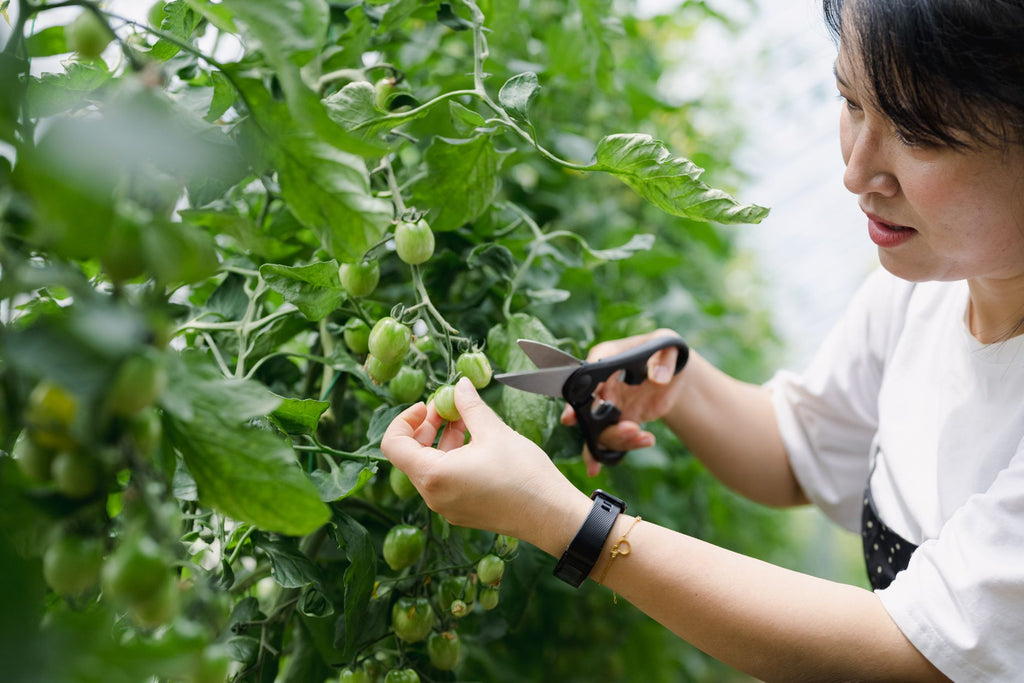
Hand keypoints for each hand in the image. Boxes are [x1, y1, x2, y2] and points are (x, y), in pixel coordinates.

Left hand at [382, 378, 588, 550]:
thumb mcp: (493, 431)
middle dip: (426, 427)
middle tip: (447, 406)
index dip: (404, 420)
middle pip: (411, 456)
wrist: (551, 515)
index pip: (394, 445)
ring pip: (431, 468)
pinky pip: (445, 481)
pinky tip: (475, 442)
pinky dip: (452, 458)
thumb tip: (459, 385)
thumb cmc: (523, 474)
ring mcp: (447, 507)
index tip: (427, 405)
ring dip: (441, 441)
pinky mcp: (462, 512)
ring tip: (465, 419)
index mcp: (434, 476)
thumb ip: (469, 406)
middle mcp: (434, 496)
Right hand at [560, 329, 686, 475]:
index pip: (586, 374)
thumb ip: (665, 361)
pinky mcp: (621, 422)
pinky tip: (647, 440)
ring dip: (618, 438)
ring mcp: (609, 406)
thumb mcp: (669, 348)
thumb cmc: (665, 351)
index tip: (571, 416)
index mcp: (607, 358)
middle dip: (594, 427)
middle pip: (585, 410)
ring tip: (644, 435)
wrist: (673, 374)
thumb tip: (658, 379)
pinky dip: (627, 446)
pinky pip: (615, 440)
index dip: (577, 395)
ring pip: (599, 431)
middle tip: (628, 429)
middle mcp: (601, 384)